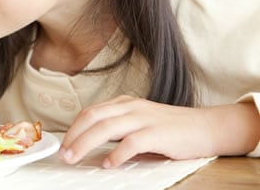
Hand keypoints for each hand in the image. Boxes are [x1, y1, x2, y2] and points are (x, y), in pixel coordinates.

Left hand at [59, 95, 215, 167]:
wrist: (205, 127)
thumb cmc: (171, 129)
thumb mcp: (139, 123)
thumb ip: (118, 131)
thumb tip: (92, 146)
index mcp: (124, 104)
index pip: (90, 112)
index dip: (73, 128)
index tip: (63, 144)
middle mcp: (130, 107)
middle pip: (93, 118)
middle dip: (74, 136)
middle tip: (63, 153)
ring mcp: (144, 118)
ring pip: (106, 128)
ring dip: (85, 144)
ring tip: (75, 158)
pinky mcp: (157, 132)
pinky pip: (131, 142)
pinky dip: (117, 154)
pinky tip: (108, 164)